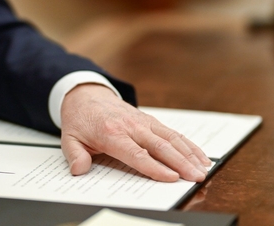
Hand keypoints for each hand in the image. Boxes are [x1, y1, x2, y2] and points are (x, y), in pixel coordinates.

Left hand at [60, 84, 210, 181]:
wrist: (86, 95)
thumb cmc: (80, 119)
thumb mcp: (69, 138)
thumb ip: (75, 155)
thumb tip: (79, 170)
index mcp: (112, 133)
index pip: (137, 154)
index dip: (155, 167)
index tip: (171, 178)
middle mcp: (131, 126)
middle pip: (160, 147)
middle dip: (181, 163)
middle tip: (196, 178)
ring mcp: (143, 122)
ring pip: (171, 138)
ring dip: (189, 154)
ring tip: (203, 169)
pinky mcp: (150, 120)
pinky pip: (173, 133)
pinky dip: (188, 144)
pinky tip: (200, 155)